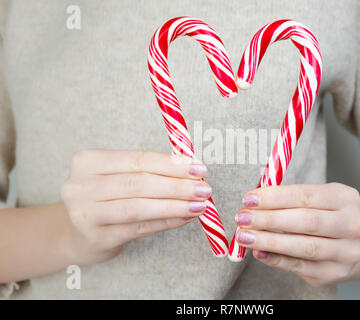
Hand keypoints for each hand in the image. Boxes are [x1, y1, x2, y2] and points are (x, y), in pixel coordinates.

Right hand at [61, 149, 210, 265]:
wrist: (79, 232)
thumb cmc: (106, 198)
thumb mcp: (118, 176)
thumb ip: (149, 171)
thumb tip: (192, 171)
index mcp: (88, 161)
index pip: (138, 159)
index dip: (171, 164)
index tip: (198, 168)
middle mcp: (80, 186)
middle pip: (139, 183)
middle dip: (177, 186)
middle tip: (204, 189)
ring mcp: (85, 214)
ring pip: (139, 207)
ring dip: (175, 206)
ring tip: (199, 205)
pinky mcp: (96, 237)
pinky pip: (139, 228)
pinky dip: (166, 222)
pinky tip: (184, 218)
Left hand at [234, 183, 359, 286]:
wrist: (350, 245)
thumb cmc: (324, 216)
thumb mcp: (314, 200)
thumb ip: (286, 200)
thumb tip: (252, 201)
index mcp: (346, 198)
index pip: (306, 195)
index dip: (275, 197)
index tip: (249, 198)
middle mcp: (353, 224)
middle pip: (307, 221)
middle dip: (269, 219)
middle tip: (242, 217)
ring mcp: (347, 251)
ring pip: (304, 246)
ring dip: (269, 241)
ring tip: (244, 236)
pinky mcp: (335, 272)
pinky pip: (300, 266)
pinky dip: (277, 259)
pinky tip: (259, 253)